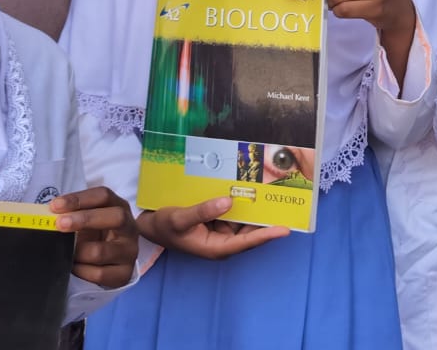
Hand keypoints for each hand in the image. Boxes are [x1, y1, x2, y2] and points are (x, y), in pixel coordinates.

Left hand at [51, 187, 138, 288]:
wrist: (107, 262)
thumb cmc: (92, 235)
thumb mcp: (85, 220)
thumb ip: (71, 215)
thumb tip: (46, 216)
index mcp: (119, 207)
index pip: (103, 196)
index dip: (79, 199)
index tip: (55, 206)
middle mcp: (130, 228)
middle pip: (116, 217)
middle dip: (85, 219)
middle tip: (60, 224)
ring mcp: (129, 252)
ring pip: (101, 251)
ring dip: (77, 252)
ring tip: (64, 253)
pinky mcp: (124, 274)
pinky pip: (98, 274)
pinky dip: (80, 271)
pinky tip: (73, 267)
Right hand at [138, 197, 289, 259]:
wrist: (150, 224)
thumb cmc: (164, 226)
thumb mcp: (179, 218)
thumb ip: (202, 211)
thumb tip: (227, 202)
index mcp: (216, 248)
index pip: (245, 242)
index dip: (266, 235)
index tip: (284, 230)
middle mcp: (224, 241)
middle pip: (251, 230)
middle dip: (267, 219)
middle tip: (286, 204)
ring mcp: (223, 230)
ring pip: (245, 219)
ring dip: (257, 208)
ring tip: (276, 192)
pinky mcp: (220, 220)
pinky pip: (236, 212)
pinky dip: (243, 202)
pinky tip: (253, 187)